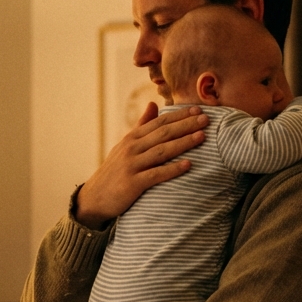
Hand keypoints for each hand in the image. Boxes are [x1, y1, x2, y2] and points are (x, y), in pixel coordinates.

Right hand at [74, 103, 206, 227]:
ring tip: (202, 137)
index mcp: (132, 138)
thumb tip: (153, 104)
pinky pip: (156, 175)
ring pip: (162, 151)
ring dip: (183, 143)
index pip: (159, 122)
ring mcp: (132, 165)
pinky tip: (188, 165)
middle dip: (186, 125)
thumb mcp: (125, 145)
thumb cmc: (115, 170)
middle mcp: (131, 148)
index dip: (179, 116)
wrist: (95, 197)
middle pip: (163, 134)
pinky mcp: (133, 183)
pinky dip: (173, 169)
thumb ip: (141, 126)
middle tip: (206, 120)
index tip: (198, 110)